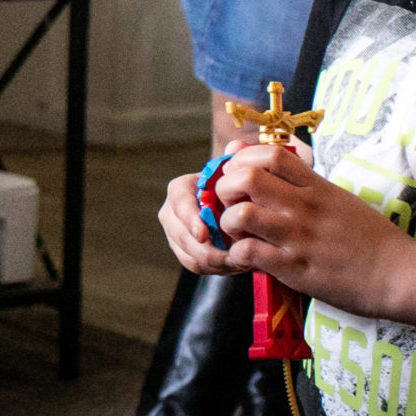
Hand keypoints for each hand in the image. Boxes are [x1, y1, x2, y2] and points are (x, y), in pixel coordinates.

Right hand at [160, 158, 240, 276]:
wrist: (233, 206)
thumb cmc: (234, 188)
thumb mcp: (236, 173)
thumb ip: (237, 160)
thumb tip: (236, 147)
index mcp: (180, 190)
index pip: (179, 204)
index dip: (189, 220)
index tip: (204, 234)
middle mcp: (171, 212)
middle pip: (182, 237)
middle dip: (210, 250)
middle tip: (238, 254)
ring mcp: (175, 234)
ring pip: (190, 256)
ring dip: (218, 261)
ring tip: (244, 259)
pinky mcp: (184, 253)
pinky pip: (196, 266)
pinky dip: (217, 268)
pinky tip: (237, 263)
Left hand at [200, 140, 415, 314]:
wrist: (399, 275)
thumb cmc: (369, 238)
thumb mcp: (338, 198)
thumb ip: (303, 182)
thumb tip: (273, 162)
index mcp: (316, 186)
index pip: (269, 153)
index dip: (243, 160)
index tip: (239, 175)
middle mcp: (304, 206)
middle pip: (245, 178)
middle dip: (224, 189)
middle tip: (230, 205)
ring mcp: (299, 237)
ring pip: (241, 215)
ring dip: (228, 224)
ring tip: (238, 234)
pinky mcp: (296, 269)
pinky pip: (249, 253)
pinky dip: (238, 255)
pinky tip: (247, 259)